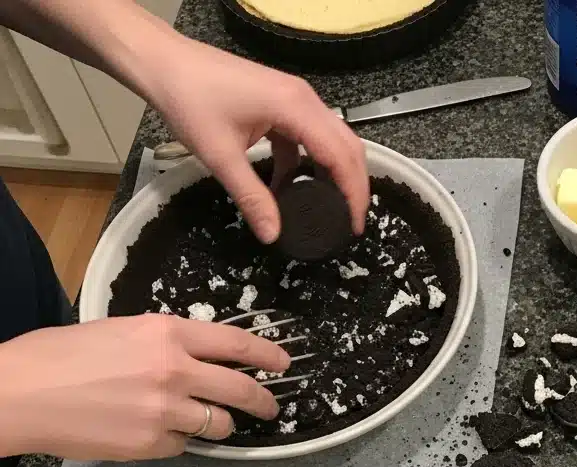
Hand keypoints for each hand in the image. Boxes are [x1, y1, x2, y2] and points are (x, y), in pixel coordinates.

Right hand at [0, 314, 289, 460]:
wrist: (20, 393)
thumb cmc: (59, 355)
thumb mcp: (119, 331)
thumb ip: (163, 343)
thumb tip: (194, 357)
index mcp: (165, 333)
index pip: (235, 343)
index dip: (266, 355)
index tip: (284, 363)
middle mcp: (174, 370)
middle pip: (241, 390)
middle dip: (264, 402)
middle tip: (272, 407)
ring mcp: (165, 410)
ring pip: (218, 424)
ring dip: (218, 424)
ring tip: (203, 421)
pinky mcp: (152, 443)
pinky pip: (182, 445)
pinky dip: (175, 441)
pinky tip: (150, 431)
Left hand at [144, 37, 368, 243]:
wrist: (163, 62)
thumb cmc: (189, 99)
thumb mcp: (220, 156)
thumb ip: (251, 197)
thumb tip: (272, 235)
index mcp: (295, 108)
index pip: (341, 155)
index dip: (353, 193)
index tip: (354, 225)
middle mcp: (304, 99)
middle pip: (348, 146)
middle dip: (354, 186)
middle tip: (349, 222)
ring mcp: (295, 99)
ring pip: (333, 140)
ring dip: (335, 174)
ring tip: (330, 208)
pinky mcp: (282, 103)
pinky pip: (310, 137)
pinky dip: (309, 164)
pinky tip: (293, 187)